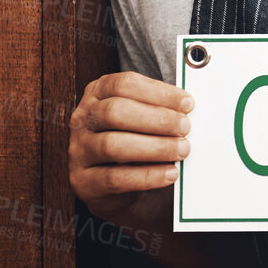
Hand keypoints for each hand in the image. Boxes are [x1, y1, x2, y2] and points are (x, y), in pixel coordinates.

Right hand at [68, 72, 193, 220]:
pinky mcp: (83, 181)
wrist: (109, 183)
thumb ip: (158, 108)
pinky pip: (114, 178)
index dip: (158, 92)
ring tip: (182, 150)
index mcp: (98, 93)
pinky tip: (169, 173)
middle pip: (115, 111)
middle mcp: (83, 119)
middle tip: (186, 128)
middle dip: (157, 119)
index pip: (124, 84)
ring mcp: (79, 150)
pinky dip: (146, 176)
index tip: (187, 103)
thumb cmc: (131, 140)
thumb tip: (189, 109)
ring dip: (155, 147)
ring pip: (112, 145)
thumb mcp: (140, 117)